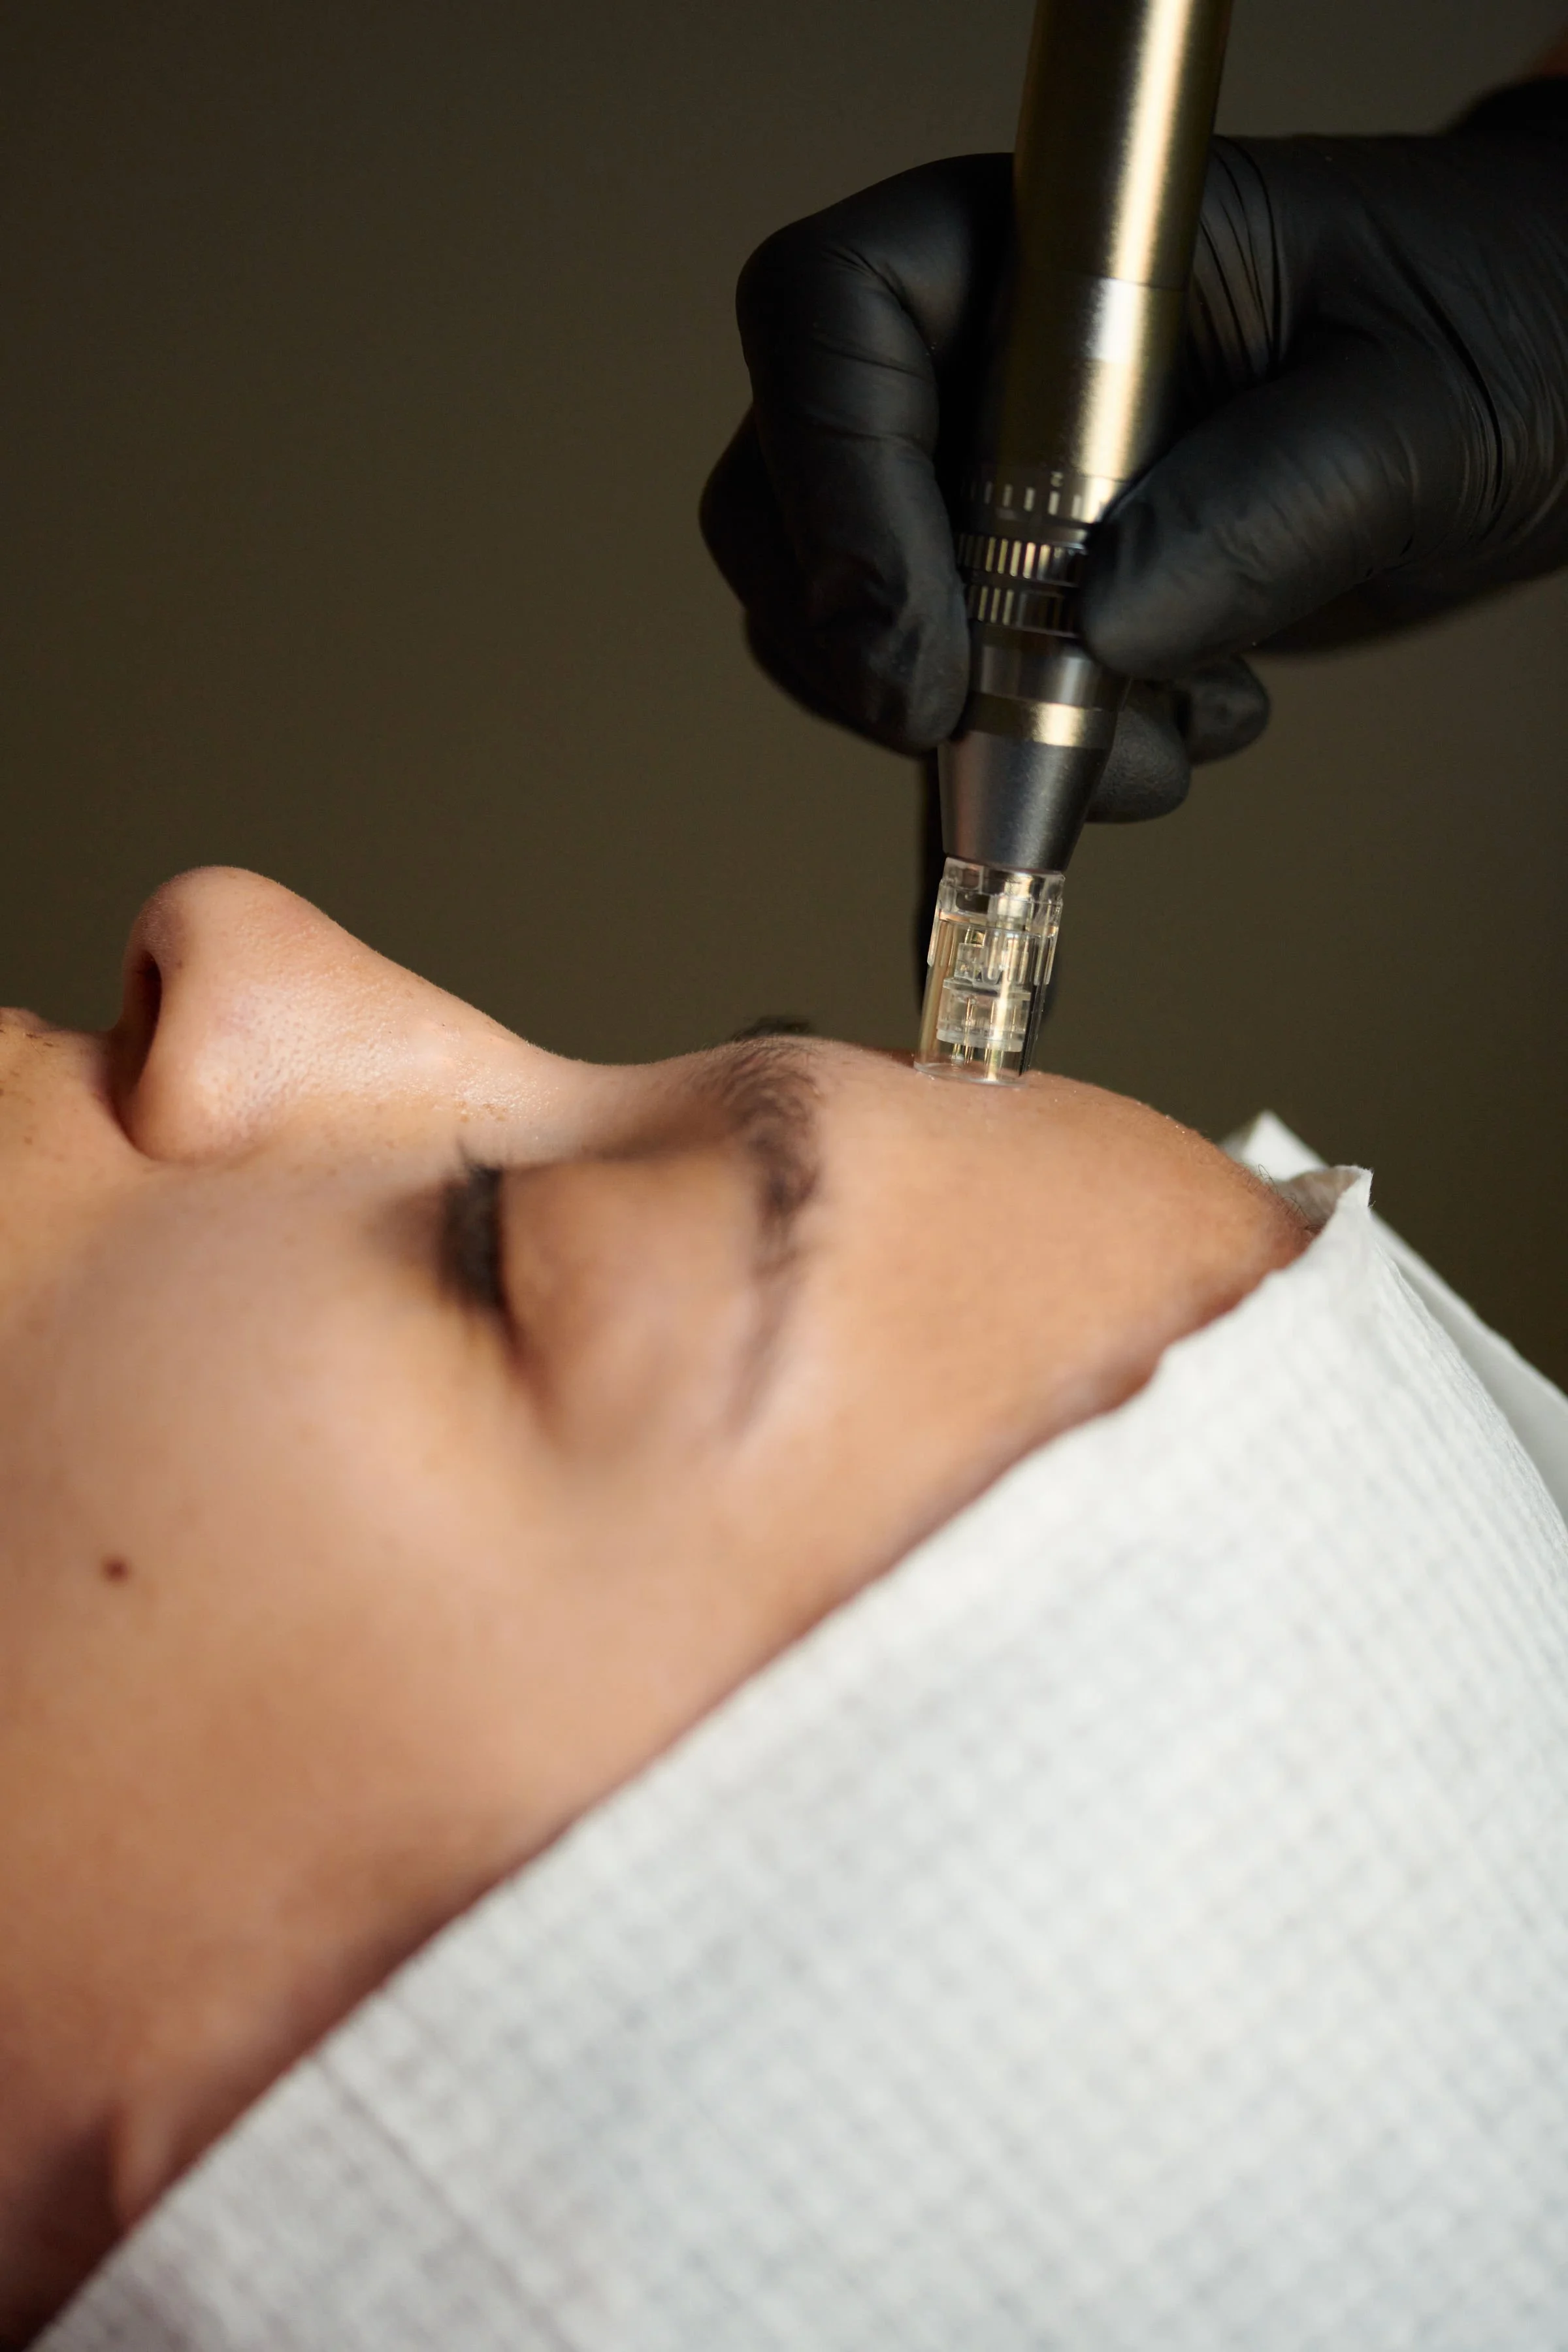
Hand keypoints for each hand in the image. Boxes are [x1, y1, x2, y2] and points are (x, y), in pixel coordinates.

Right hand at [701, 82, 1567, 820]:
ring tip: (1172, 734)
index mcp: (1058, 245)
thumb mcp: (1418, 407)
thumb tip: (1101, 627)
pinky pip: (954, 702)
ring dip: (976, 731)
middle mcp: (994, 359)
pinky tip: (1188, 731)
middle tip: (992, 737)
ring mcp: (1001, 484)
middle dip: (872, 651)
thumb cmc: (1504, 327)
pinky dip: (1038, 763)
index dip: (828, 485)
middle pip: (789, 497)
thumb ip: (1270, 502)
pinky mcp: (1036, 595)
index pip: (831, 314)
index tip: (916, 659)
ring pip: (854, 628)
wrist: (1552, 391)